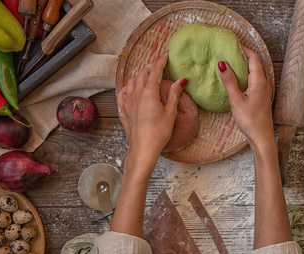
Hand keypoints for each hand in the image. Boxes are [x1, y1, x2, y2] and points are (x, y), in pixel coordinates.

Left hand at [117, 52, 186, 169]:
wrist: (143, 149)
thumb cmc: (159, 133)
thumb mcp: (170, 112)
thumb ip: (174, 94)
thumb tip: (181, 80)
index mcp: (149, 92)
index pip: (155, 71)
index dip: (161, 61)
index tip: (166, 54)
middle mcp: (136, 94)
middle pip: (142, 74)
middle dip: (150, 67)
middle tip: (157, 64)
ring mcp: (127, 102)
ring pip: (131, 82)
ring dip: (139, 75)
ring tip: (145, 74)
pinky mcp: (123, 111)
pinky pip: (122, 93)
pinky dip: (127, 87)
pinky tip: (130, 88)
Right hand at [218, 47, 273, 147]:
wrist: (261, 137)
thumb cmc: (249, 120)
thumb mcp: (236, 100)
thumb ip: (229, 81)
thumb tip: (222, 64)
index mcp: (259, 81)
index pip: (253, 58)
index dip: (244, 49)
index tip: (233, 44)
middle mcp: (264, 84)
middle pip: (255, 64)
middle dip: (244, 56)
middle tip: (230, 52)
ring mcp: (264, 91)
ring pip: (255, 73)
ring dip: (244, 66)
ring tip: (231, 63)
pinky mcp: (261, 97)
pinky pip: (254, 81)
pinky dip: (246, 76)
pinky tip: (237, 80)